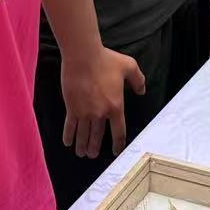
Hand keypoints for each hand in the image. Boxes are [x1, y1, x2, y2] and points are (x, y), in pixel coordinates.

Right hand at [59, 44, 146, 158]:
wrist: (83, 55)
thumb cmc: (106, 59)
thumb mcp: (129, 66)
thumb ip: (138, 80)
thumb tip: (142, 90)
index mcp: (116, 106)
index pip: (119, 131)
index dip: (118, 144)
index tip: (116, 151)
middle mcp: (100, 113)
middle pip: (98, 136)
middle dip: (95, 148)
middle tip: (93, 154)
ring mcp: (84, 112)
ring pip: (83, 135)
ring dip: (82, 146)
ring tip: (82, 153)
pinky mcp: (71, 107)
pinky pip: (70, 126)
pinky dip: (68, 136)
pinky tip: (67, 142)